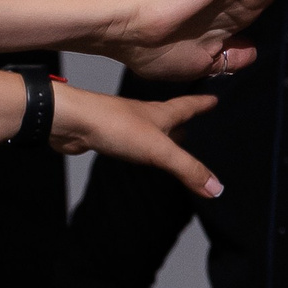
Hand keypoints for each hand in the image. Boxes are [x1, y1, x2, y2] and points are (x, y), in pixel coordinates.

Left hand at [51, 84, 222, 195]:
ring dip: (162, 133)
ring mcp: (124, 126)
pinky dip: (140, 147)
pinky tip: (137, 154)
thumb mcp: (158, 149)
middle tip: (194, 121)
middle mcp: (143, 116)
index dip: (201, 102)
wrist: (71, 121)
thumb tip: (217, 188)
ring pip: (149, 129)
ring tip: (172, 140)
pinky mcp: (107, 137)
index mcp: (160, 113)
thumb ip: (187, 169)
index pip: (187, 106)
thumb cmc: (115, 126)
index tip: (214, 98)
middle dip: (183, 118)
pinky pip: (130, 142)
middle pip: (169, 116)